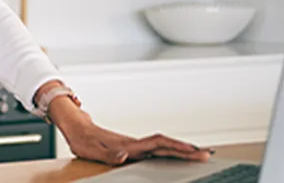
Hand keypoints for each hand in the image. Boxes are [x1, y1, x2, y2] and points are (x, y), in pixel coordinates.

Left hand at [54, 106, 210, 164]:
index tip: (192, 150)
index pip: (158, 144)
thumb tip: (125, 156)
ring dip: (181, 150)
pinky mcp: (134, 149)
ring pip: (163, 146)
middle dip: (186, 150)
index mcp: (130, 145)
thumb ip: (109, 154)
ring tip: (199, 154)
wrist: (76, 127)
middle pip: (166, 145)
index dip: (176, 147)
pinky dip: (170, 152)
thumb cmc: (83, 140)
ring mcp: (136, 146)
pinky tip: (177, 155)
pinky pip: (156, 150)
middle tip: (206, 154)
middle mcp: (135, 144)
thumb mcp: (91, 150)